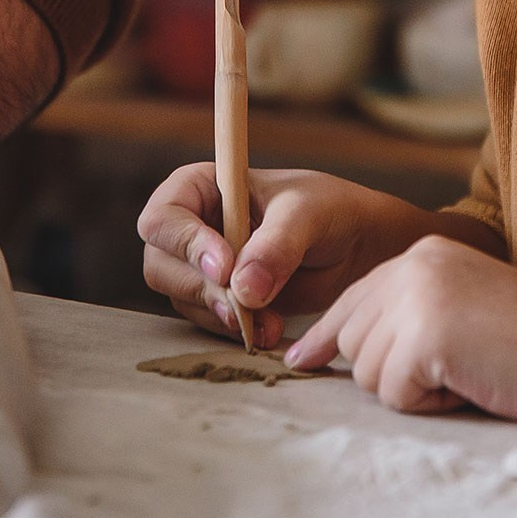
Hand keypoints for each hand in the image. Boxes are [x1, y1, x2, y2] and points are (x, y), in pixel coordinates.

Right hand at [138, 164, 400, 348]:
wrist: (356, 245)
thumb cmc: (328, 209)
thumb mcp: (306, 216)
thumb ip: (275, 246)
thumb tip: (244, 289)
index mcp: (200, 187)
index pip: (163, 218)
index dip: (185, 244)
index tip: (225, 267)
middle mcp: (192, 226)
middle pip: (160, 264)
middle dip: (201, 289)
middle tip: (243, 306)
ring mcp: (202, 266)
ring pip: (182, 298)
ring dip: (220, 315)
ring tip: (267, 321)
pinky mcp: (220, 299)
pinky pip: (208, 321)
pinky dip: (234, 330)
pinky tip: (268, 331)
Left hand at [284, 235, 516, 420]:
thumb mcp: (464, 304)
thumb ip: (412, 311)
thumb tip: (343, 347)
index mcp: (424, 254)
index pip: (355, 297)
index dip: (327, 334)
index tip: (302, 357)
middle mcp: (412, 266)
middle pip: (353, 339)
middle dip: (390, 371)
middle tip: (450, 369)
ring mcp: (416, 298)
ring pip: (368, 373)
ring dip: (414, 389)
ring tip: (466, 371)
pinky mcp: (423, 336)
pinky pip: (395, 394)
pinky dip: (430, 403)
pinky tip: (468, 382)